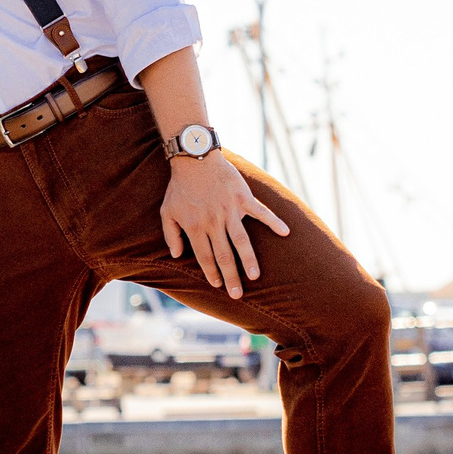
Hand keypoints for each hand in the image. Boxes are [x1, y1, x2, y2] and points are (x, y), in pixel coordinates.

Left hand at [160, 156, 291, 300]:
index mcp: (196, 227)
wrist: (194, 158)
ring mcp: (230, 210)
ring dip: (248, 260)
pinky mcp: (243, 198)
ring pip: (241, 240)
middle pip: (224, 255)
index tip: (218, 285)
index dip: (212, 273)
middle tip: (237, 295)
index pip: (205, 256)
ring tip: (254, 276)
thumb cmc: (179, 186)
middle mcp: (214, 222)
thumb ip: (171, 235)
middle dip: (230, 276)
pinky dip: (274, 221)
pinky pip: (261, 212)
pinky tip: (285, 233)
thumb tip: (177, 255)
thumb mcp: (166, 211)